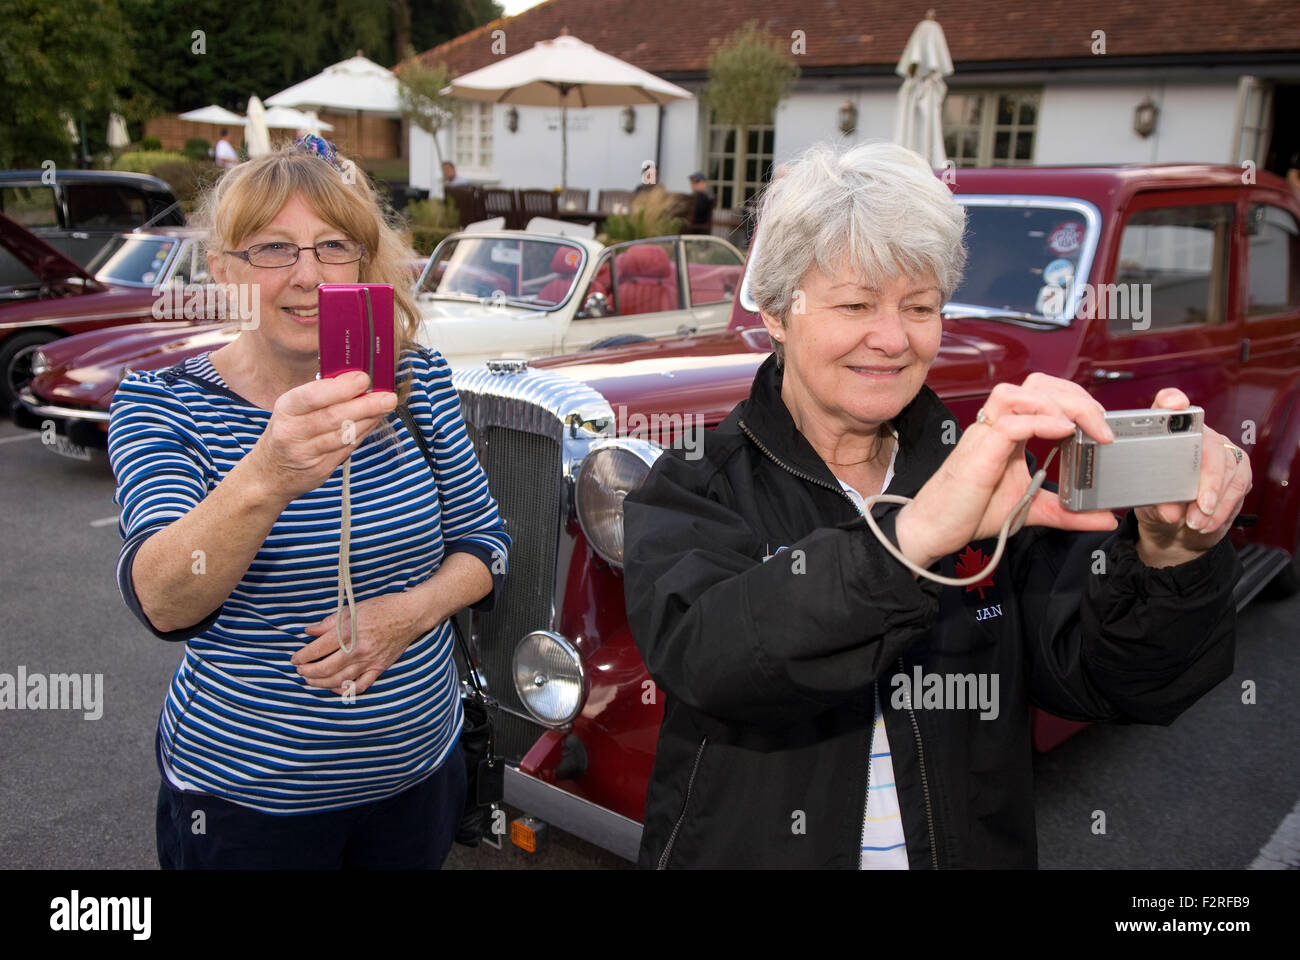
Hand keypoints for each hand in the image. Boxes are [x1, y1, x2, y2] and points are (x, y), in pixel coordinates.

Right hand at [247, 370, 397, 501]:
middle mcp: (293, 432)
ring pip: (344, 434)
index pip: (313, 396)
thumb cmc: (286, 432)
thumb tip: (355, 380)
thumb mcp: (292, 409)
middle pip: (334, 417)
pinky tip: (373, 421)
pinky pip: (347, 448)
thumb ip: (320, 395)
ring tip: (385, 406)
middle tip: (387, 396)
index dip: (341, 387)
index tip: (363, 378)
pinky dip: (363, 432)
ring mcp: (306, 453)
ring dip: (369, 419)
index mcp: (286, 409)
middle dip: (365, 405)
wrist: (269, 473)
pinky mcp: (321, 469)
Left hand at [291, 591, 426, 695]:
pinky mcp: (379, 668)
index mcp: (349, 631)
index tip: (294, 658)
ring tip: (310, 680)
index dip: (302, 656)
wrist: (410, 614)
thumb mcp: (352, 609)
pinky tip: (334, 687)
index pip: (317, 649)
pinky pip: (359, 686)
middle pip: (325, 668)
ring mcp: (369, 661)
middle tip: (299, 670)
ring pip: (339, 680)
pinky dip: (344, 690)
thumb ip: (328, 622)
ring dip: (320, 683)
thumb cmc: (382, 608)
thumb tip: (308, 632)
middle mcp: (358, 649)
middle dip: (307, 672)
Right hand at [896, 373, 1119, 568]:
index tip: (1101, 426)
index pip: (1045, 394)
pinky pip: (1010, 424)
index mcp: (1010, 432)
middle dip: (1075, 396)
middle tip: (1100, 424)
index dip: (1077, 400)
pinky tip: (1062, 433)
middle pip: (1037, 385)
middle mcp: (997, 426)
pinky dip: (1040, 422)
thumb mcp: (1032, 509)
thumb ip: (1067, 511)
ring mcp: (986, 435)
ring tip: (1080, 428)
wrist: (934, 529)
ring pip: (1020, 393)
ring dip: (1057, 403)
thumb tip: (1104, 518)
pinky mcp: (979, 452)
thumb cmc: (970, 512)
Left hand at [1131, 388, 1251, 566]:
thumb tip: (1170, 512)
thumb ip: (1156, 503)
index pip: (1168, 405)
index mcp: (1168, 433)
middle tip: (1200, 505)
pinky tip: (1209, 522)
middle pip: (1209, 444)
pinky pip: (1239, 484)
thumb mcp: (1148, 502)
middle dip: (1207, 479)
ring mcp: (1220, 450)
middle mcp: (1198, 435)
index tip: (1174, 405)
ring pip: (1228, 467)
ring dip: (1214, 499)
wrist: (1175, 526)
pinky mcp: (1238, 468)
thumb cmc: (1158, 503)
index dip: (1172, 401)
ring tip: (1197, 522)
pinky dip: (1223, 507)